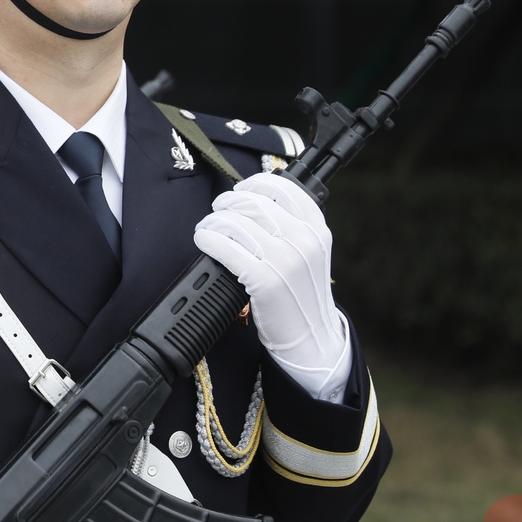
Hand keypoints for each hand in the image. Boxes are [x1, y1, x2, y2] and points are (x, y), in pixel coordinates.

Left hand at [193, 172, 349, 399]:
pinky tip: (204, 240)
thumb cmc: (302, 292)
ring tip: (207, 228)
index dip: (254, 184)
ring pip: (236, 223)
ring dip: (213, 222)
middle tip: (218, 210)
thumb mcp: (311, 252)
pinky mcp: (265, 281)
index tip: (240, 190)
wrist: (312, 337)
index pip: (282, 187)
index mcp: (317, 228)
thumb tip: (251, 200)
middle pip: (253, 202)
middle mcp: (304, 240)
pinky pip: (226, 248)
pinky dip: (209, 240)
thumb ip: (292, 225)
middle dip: (228, 203)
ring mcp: (286, 260)